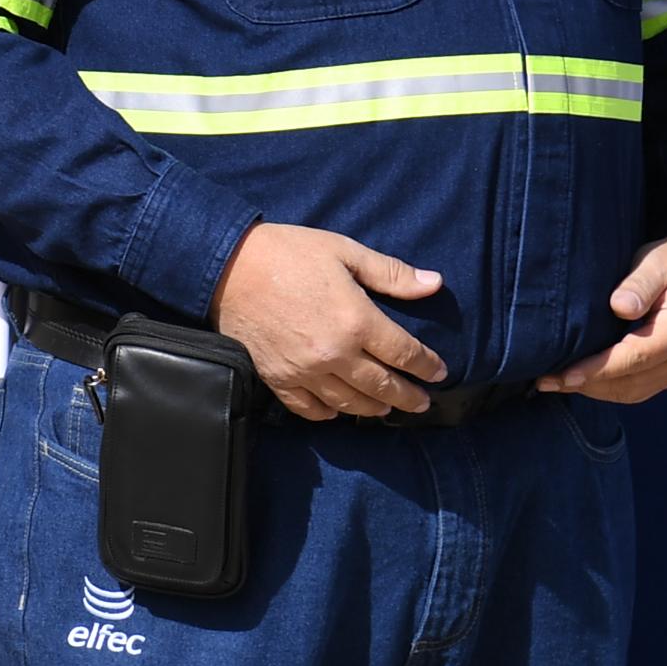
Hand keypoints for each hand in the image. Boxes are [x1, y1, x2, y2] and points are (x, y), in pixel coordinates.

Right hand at [212, 223, 447, 421]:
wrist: (227, 265)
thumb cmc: (288, 252)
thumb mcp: (344, 251)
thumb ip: (390, 273)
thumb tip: (434, 283)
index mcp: (356, 320)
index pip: (404, 354)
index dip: (426, 365)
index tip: (439, 371)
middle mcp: (335, 353)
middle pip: (382, 387)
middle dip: (408, 397)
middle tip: (422, 402)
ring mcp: (305, 371)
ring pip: (350, 404)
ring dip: (374, 409)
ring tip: (386, 409)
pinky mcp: (278, 378)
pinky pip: (310, 409)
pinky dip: (329, 414)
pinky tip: (338, 410)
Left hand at [539, 234, 666, 405]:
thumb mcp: (657, 262)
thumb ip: (638, 285)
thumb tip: (619, 307)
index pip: (633, 359)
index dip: (596, 370)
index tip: (563, 375)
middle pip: (631, 383)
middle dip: (587, 385)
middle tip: (546, 381)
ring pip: (634, 391)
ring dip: (596, 391)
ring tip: (557, 383)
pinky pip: (640, 386)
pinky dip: (611, 386)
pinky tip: (584, 380)